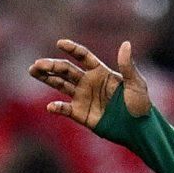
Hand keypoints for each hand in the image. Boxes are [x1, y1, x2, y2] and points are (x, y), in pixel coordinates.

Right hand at [29, 38, 151, 132]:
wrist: (139, 129)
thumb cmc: (140, 105)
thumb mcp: (136, 83)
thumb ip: (127, 65)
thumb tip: (126, 44)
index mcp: (101, 72)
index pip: (82, 56)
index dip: (72, 49)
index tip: (60, 43)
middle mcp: (89, 82)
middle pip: (66, 69)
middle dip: (51, 65)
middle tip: (37, 64)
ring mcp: (83, 97)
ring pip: (60, 84)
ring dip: (46, 78)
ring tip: (32, 71)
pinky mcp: (81, 114)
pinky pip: (66, 109)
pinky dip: (58, 107)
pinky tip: (51, 106)